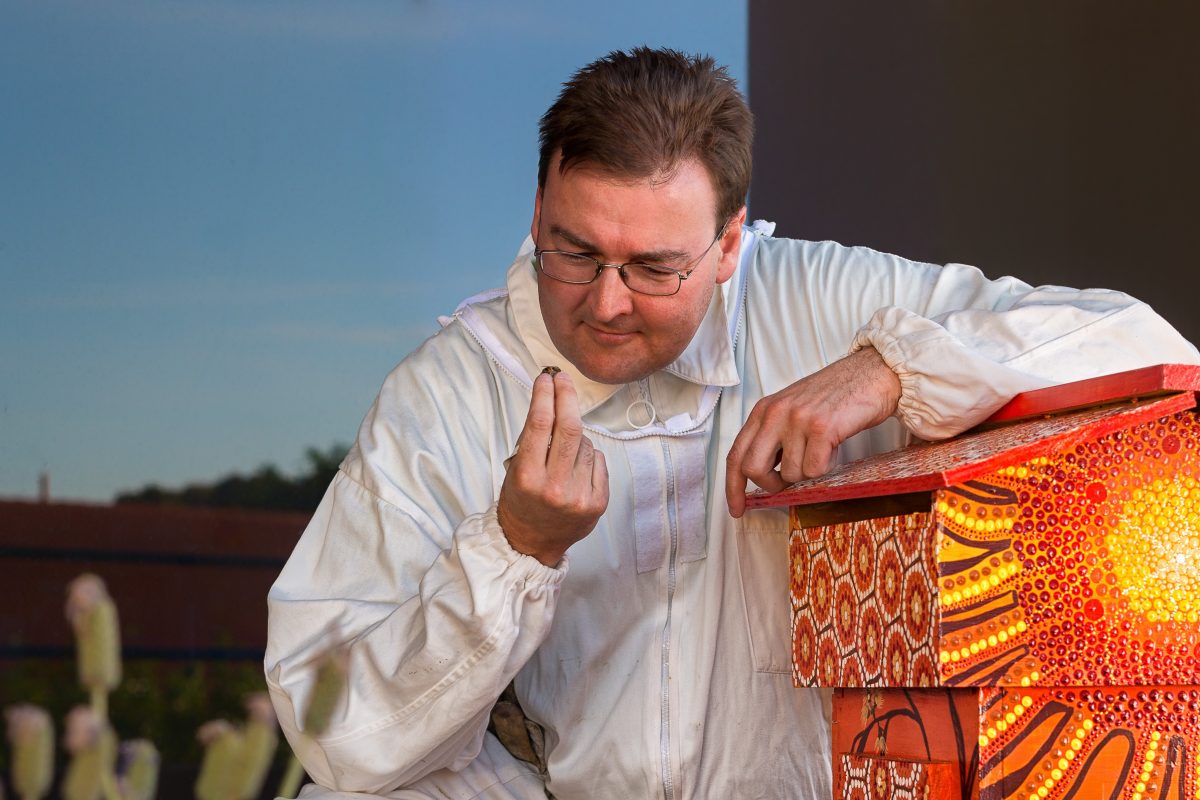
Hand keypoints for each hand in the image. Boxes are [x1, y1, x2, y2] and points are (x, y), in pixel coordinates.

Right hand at [498, 370, 608, 565]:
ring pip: (585, 443)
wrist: (531, 543)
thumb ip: (533, 439)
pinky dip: (587, 456)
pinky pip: (597, 460)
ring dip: (575, 436)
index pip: (539, 424)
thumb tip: (549, 398)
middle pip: (569, 427)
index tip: (546, 378)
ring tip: (561, 454)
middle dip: (567, 396)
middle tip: (563, 379)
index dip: (544, 395)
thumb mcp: (516, 469)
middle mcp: (554, 487)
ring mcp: (579, 496)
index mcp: (527, 477)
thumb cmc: (521, 501)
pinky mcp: (598, 502)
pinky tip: (575, 469)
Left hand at [725, 347, 900, 517]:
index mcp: (763, 410)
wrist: (871, 374)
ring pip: (790, 474)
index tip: (737, 509)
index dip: (733, 487)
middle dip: (771, 485)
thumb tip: (763, 477)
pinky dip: (826, 466)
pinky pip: (815, 470)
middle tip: (788, 483)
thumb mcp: (791, 410)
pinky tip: (833, 447)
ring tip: (823, 448)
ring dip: (809, 471)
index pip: (736, 455)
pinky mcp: (821, 428)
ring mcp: (797, 420)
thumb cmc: (835, 396)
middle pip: (753, 469)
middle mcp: (775, 413)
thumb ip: (773, 437)